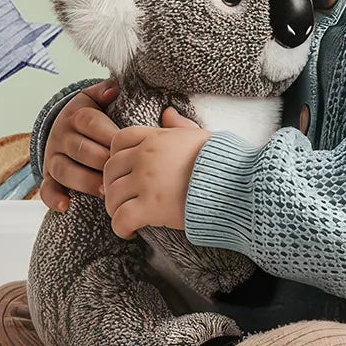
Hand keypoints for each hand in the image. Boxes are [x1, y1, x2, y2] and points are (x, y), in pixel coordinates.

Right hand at [39, 78, 118, 212]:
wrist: (66, 128)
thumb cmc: (93, 117)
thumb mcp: (96, 99)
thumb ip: (105, 92)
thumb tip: (113, 88)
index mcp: (76, 115)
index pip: (91, 122)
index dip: (109, 134)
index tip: (127, 145)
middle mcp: (62, 136)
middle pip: (79, 149)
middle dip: (101, 161)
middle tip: (121, 171)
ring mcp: (54, 157)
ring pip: (64, 170)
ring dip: (83, 181)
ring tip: (103, 190)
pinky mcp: (49, 176)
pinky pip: (46, 188)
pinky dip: (53, 198)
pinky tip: (66, 206)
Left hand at [102, 106, 211, 238]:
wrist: (235, 184)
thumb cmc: (222, 161)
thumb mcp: (198, 135)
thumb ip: (178, 125)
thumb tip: (168, 113)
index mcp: (156, 137)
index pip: (119, 140)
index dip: (116, 155)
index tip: (124, 170)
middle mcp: (145, 156)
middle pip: (111, 169)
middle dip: (113, 184)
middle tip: (122, 197)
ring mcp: (145, 181)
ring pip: (112, 195)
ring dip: (114, 208)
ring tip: (125, 217)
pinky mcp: (150, 207)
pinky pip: (121, 218)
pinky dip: (121, 228)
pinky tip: (130, 232)